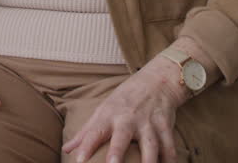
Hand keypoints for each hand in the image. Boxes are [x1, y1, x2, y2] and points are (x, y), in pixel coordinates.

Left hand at [62, 59, 187, 162]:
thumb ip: (86, 132)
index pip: (94, 132)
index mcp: (109, 115)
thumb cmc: (123, 100)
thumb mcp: (102, 111)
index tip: (79, 160)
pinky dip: (171, 158)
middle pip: (122, 136)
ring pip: (150, 144)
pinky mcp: (165, 125)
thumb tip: (66, 149)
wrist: (155, 82)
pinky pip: (169, 145)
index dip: (86, 146)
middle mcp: (128, 119)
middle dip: (117, 151)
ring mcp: (148, 122)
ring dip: (149, 160)